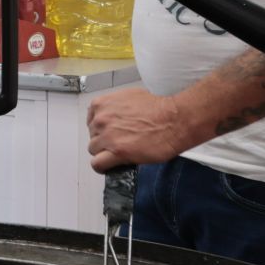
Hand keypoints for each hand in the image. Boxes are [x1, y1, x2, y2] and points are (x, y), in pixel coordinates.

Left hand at [86, 86, 204, 172]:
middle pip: (92, 136)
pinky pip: (97, 164)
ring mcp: (108, 136)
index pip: (90, 121)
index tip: (108, 133)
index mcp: (102, 104)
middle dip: (104, 141)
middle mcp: (101, 119)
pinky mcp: (117, 152)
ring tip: (119, 153)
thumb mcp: (130, 97)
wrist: (174, 120)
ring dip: (105, 153)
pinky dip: (102, 167)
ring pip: (94, 151)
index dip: (100, 129)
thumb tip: (114, 116)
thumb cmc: (158, 108)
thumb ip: (115, 107)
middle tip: (119, 143)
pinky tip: (110, 166)